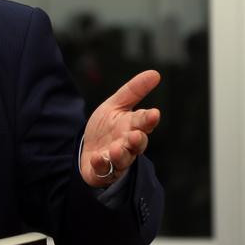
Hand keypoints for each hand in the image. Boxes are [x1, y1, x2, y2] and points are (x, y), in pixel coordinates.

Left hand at [80, 69, 161, 187]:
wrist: (89, 151)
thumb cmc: (108, 128)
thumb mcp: (117, 105)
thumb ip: (134, 90)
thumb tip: (155, 73)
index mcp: (133, 126)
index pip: (143, 122)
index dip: (148, 119)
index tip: (153, 114)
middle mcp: (127, 144)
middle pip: (137, 143)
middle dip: (137, 140)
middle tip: (135, 135)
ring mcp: (116, 159)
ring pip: (123, 158)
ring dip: (120, 154)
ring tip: (116, 148)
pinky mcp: (102, 171)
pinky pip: (103, 169)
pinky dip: (101, 164)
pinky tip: (98, 158)